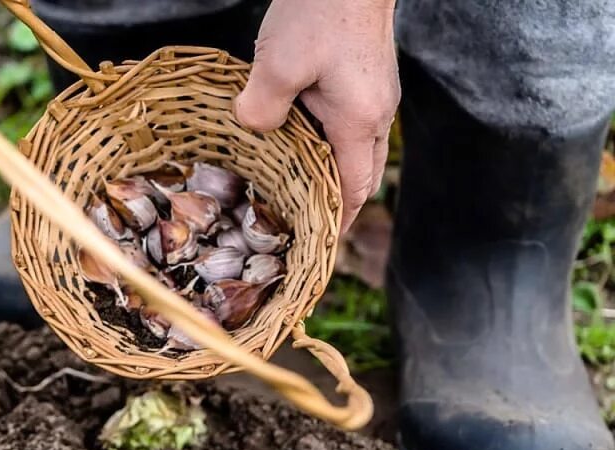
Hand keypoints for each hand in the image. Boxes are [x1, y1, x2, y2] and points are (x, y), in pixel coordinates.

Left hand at [234, 0, 399, 232]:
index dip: (334, 224)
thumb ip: (261, 109)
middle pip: (359, 176)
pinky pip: (348, 123)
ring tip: (293, 189)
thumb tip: (251, 129)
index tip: (313, 248)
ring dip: (329, 171)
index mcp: (359, 123)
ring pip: (354, 149)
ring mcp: (374, 94)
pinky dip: (326, 142)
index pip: (351, 192)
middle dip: (335, 205)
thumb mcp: (279, 66)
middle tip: (301, 225)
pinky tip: (294, 137)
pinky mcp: (364, 76)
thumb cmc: (321, 12)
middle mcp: (376, 114)